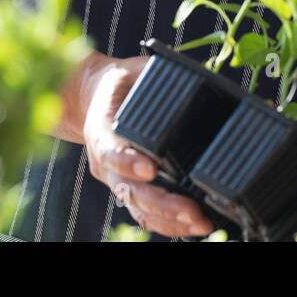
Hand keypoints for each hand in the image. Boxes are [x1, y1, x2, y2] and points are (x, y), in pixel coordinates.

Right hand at [80, 54, 215, 238]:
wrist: (96, 96)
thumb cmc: (122, 81)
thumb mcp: (135, 69)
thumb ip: (157, 73)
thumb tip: (198, 71)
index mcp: (101, 130)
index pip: (110, 150)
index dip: (128, 161)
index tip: (151, 167)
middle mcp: (106, 161)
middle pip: (129, 190)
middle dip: (162, 203)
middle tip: (192, 211)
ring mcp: (116, 179)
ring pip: (138, 208)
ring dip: (169, 220)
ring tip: (201, 224)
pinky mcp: (129, 189)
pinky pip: (145, 213)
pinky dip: (168, 224)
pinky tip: (193, 227)